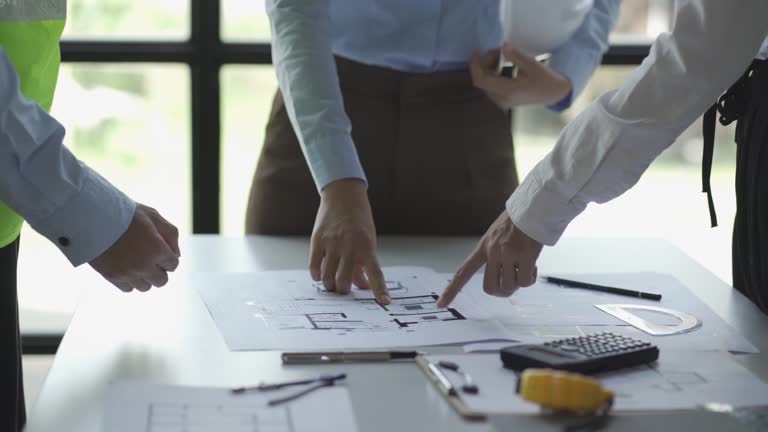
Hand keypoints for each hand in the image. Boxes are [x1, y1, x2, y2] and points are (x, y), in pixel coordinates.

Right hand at [89, 204, 179, 291]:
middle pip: (162, 280)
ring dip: (144, 276)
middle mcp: (145, 266)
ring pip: (145, 287)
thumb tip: (177, 254)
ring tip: (136, 261)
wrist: (93, 217)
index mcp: (158, 250)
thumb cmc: (125, 214)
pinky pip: (128, 288)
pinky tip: (125, 267)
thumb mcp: (153, 215)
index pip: (173, 265)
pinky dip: (130, 280)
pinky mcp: (112, 277)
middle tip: (149, 257)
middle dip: (159, 269)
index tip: (159, 249)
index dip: (168, 257)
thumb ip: (171, 234)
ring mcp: (128, 273)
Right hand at [310, 179, 389, 303]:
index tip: (384, 302)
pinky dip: (316, 275)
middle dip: (343, 290)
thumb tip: (364, 287)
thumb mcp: (368, 240)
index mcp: (367, 247)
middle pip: (344, 280)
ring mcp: (332, 244)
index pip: (376, 273)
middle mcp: (350, 247)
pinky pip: (314, 265)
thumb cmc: (358, 220)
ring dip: (330, 285)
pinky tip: (319, 276)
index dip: (380, 290)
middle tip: (343, 289)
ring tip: (331, 284)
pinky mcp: (317, 240)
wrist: (343, 196)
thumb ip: (364, 265)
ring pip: (328, 276)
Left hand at [437, 210, 542, 306]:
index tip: (440, 305)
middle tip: (512, 284)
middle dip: (502, 292)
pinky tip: (534, 266)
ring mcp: (509, 254)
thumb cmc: (517, 223)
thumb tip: (503, 282)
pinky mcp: (526, 256)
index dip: (451, 290)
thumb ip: (494, 256)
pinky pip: (525, 281)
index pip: (462, 272)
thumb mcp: (497, 237)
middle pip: (490, 288)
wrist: (533, 208)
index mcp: (483, 247)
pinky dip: (530, 279)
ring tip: (525, 268)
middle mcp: (492, 251)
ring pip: (509, 286)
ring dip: (518, 283)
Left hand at [470, 42, 571, 108]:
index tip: (477, 51)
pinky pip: (491, 85)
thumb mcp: (532, 65)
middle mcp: (501, 99)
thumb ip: (516, 56)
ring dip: (488, 67)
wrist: (555, 94)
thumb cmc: (546, 79)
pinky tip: (501, 64)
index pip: (481, 80)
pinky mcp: (503, 100)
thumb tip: (503, 46)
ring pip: (485, 83)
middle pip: (482, 80)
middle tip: (499, 50)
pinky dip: (492, 73)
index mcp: (508, 91)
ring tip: (501, 55)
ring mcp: (502, 101)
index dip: (475, 65)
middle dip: (485, 62)